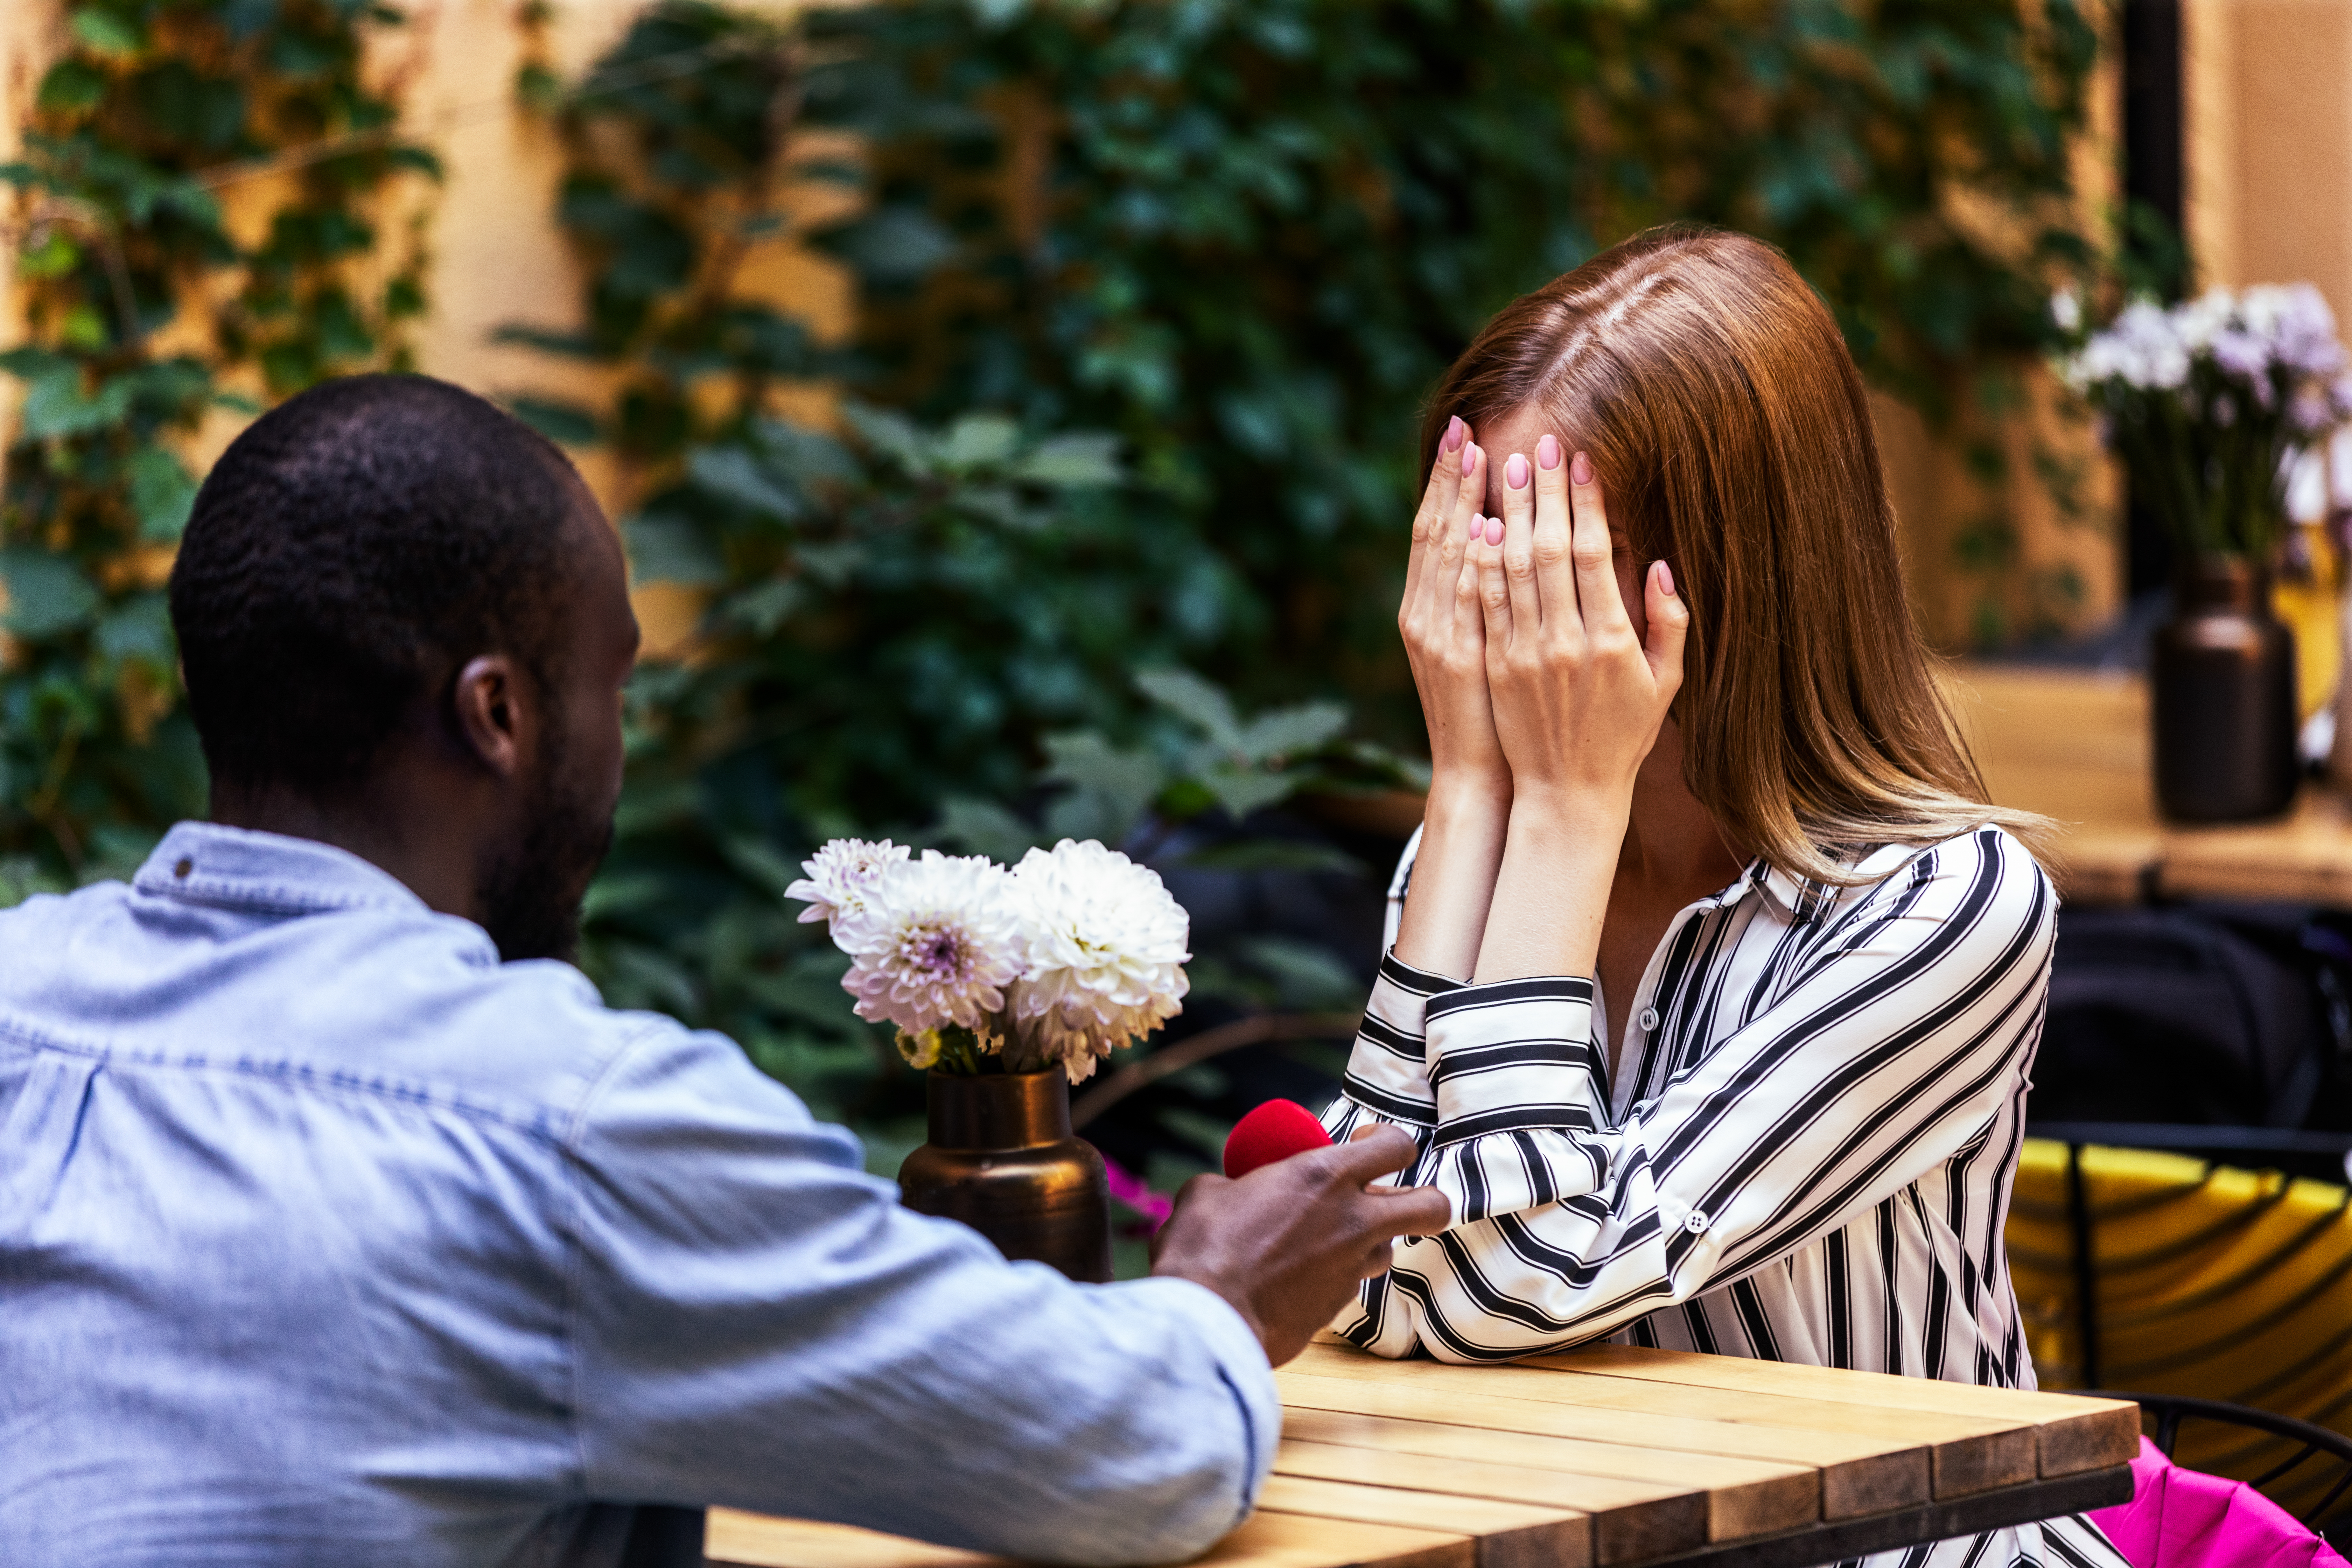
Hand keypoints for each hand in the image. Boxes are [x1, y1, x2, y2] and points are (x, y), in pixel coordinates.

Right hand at [1149, 1124, 1449, 1365]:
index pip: (1396, 1146)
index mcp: (1323, 1176)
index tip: (1365, 1145)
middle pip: (1430, 1206)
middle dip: (1423, 1200)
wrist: (1206, 1319)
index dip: (1388, 1142)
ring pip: (1387, 1249)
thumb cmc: (1203, 1246)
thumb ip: (1239, 1183)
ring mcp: (1350, 1269)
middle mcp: (1352, 1221)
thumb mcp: (1211, 1191)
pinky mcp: (1337, 1308)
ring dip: (1367, 1241)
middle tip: (1388, 1198)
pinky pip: (1350, 1283)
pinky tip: (1297, 1277)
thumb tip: (1235, 1191)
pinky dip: (1334, 1276)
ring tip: (1328, 1239)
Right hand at [1400, 418, 1508, 802]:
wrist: (1481, 775)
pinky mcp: (1461, 659)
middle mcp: (1426, 617)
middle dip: (1450, 478)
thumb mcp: (1476, 649)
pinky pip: (1466, 600)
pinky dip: (1470, 562)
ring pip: (1447, 557)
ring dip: (1462, 504)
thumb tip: (1493, 533)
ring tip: (1480, 454)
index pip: (1434, 532)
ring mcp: (1439, 636)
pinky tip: (1481, 526)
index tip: (1463, 435)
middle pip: (1435, 532)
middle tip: (1465, 424)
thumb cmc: (1494, 713)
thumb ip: (1481, 596)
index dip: (1445, 483)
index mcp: (1429, 611)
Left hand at [1477, 439, 1685, 810]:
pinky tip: (1480, 524)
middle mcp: (1565, 642)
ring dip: (1510, 514)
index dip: (1587, 502)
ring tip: (1506, 467)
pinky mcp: (1495, 665)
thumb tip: (1661, 563)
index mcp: (1611, 641)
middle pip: (1551, 551)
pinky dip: (1481, 561)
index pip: (1595, 555)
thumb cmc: (1623, 735)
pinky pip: (1485, 603)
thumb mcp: (1664, 683)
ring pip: (1512, 569)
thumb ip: (1669, 621)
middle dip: (1544, 492)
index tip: (1582, 460)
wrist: (1568, 792)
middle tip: (1538, 444)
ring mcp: (1524, 653)